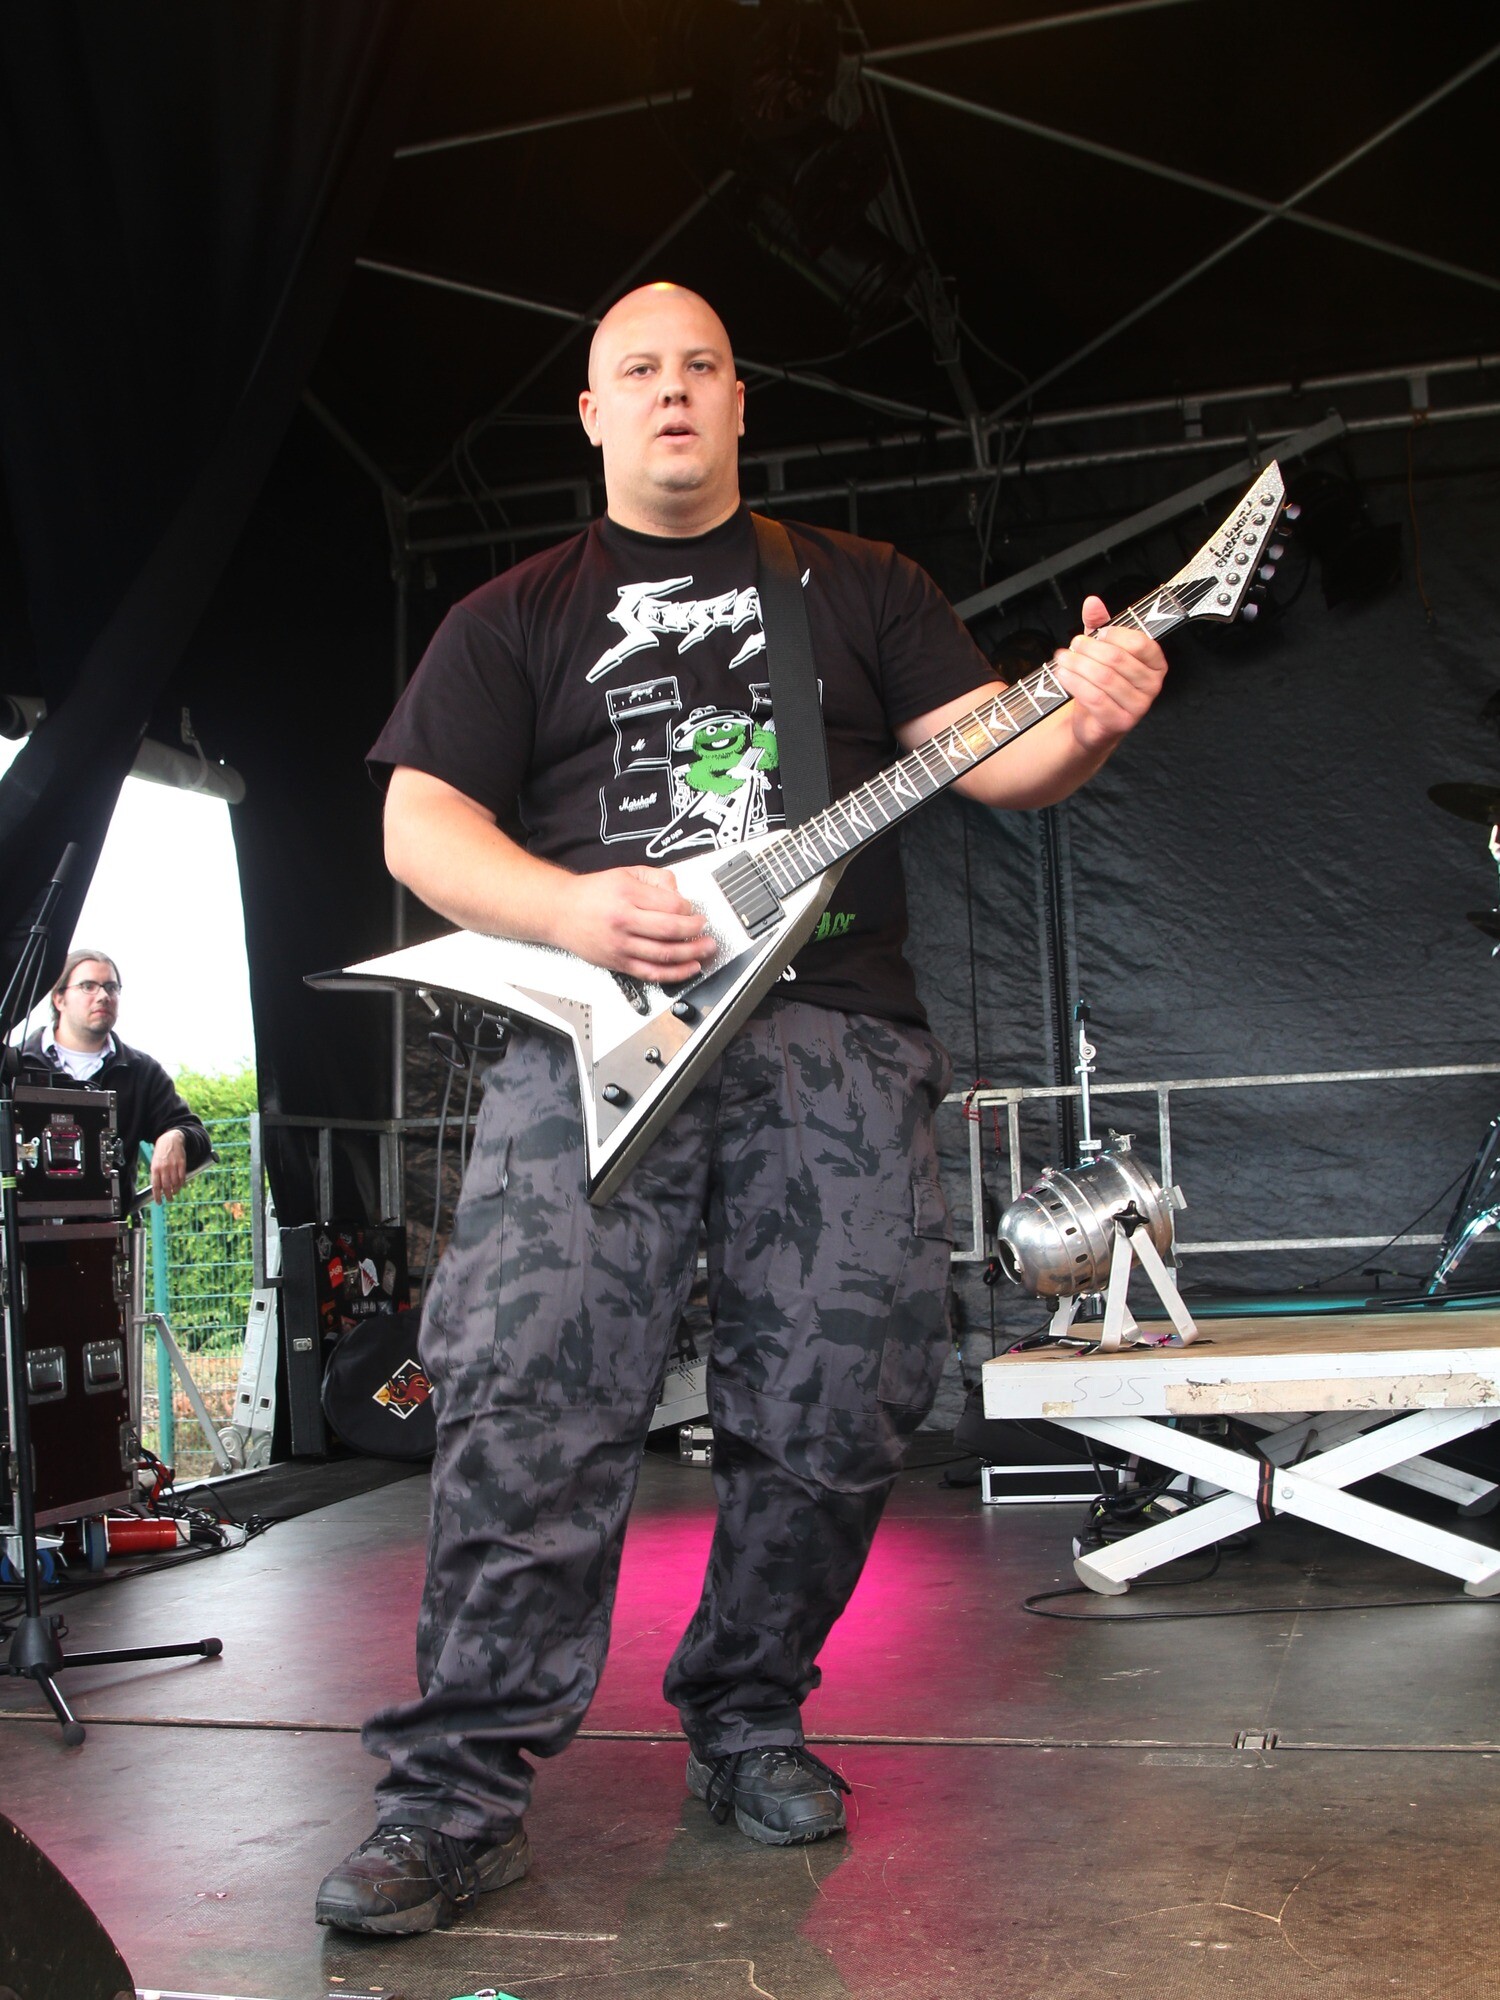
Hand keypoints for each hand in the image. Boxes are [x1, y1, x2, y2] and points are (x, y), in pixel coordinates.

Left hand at [150, 1128, 188, 1204]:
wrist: (170, 1139)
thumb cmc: (161, 1153)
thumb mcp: (155, 1163)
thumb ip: (156, 1175)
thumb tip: (158, 1189)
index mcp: (155, 1168)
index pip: (155, 1186)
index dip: (157, 1196)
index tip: (159, 1202)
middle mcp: (164, 1168)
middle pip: (166, 1186)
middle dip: (168, 1196)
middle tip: (169, 1200)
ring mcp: (173, 1166)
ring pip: (175, 1183)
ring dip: (175, 1190)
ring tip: (175, 1193)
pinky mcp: (182, 1163)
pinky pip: (182, 1177)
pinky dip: (181, 1183)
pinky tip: (180, 1185)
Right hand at [553, 865, 715, 978]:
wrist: (559, 912)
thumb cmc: (591, 893)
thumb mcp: (624, 874)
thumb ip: (655, 879)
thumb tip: (679, 894)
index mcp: (626, 894)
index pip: (670, 904)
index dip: (689, 908)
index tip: (693, 910)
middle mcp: (623, 920)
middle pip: (671, 929)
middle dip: (695, 930)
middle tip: (705, 929)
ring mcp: (620, 945)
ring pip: (665, 954)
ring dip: (692, 953)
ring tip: (706, 949)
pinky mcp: (618, 962)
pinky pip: (651, 972)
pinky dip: (675, 973)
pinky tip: (690, 968)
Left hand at [1051, 595, 1167, 752]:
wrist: (1093, 722)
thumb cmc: (1102, 684)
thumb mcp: (1101, 649)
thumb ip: (1099, 624)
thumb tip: (1092, 602)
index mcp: (1155, 664)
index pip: (1140, 642)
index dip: (1114, 635)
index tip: (1096, 634)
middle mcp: (1152, 685)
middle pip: (1117, 659)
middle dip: (1089, 649)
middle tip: (1073, 645)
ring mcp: (1139, 706)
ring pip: (1104, 678)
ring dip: (1078, 665)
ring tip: (1063, 659)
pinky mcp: (1121, 722)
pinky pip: (1096, 699)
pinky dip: (1075, 684)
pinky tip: (1064, 675)